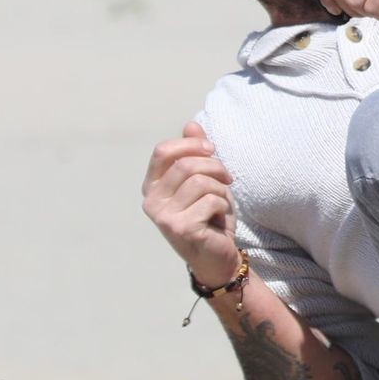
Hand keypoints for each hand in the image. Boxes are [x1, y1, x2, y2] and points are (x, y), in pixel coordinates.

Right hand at [142, 121, 242, 287]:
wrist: (217, 254)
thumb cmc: (210, 215)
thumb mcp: (205, 179)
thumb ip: (196, 153)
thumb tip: (191, 124)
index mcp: (153, 186)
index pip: (162, 151)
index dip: (191, 145)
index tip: (212, 150)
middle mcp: (152, 201)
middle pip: (186, 164)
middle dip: (215, 167)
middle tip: (227, 179)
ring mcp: (164, 217)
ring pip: (201, 182)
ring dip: (221, 189)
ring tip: (221, 202)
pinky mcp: (181, 229)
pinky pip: (211, 201)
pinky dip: (224, 206)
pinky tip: (219, 218)